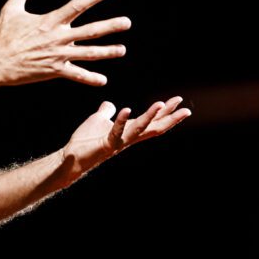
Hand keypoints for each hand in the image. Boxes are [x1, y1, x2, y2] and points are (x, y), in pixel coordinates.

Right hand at [0, 0, 130, 86]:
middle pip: (90, 30)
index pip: (77, 5)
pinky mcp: (55, 71)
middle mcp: (58, 37)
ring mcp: (59, 55)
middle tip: (127, 22)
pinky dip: (90, 78)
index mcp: (51, 21)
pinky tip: (103, 80)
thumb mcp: (11, 10)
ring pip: (88, 53)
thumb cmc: (3, 35)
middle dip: (110, 26)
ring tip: (122, 49)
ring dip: (107, 51)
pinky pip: (76, 75)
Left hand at [61, 96, 191, 178]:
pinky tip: (126, 109)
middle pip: (154, 128)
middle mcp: (127, 138)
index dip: (165, 111)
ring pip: (140, 130)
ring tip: (160, 103)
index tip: (178, 100)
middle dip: (170, 118)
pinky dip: (121, 121)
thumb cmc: (85, 141)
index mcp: (128, 131)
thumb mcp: (98, 120)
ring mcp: (118, 142)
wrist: (71, 158)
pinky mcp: (106, 145)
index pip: (152, 121)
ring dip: (150, 117)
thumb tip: (109, 104)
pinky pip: (116, 132)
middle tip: (186, 109)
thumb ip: (106, 112)